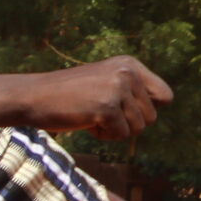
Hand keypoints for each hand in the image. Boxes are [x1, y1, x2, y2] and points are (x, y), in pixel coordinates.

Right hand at [22, 57, 171, 139]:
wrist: (34, 97)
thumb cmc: (70, 95)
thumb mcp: (106, 81)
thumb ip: (133, 89)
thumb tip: (166, 102)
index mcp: (130, 64)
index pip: (165, 96)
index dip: (147, 110)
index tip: (123, 110)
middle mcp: (127, 72)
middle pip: (151, 117)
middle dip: (127, 123)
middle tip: (100, 112)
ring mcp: (117, 88)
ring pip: (137, 129)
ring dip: (114, 130)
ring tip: (91, 114)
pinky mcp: (107, 107)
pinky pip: (121, 136)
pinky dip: (103, 136)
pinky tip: (86, 121)